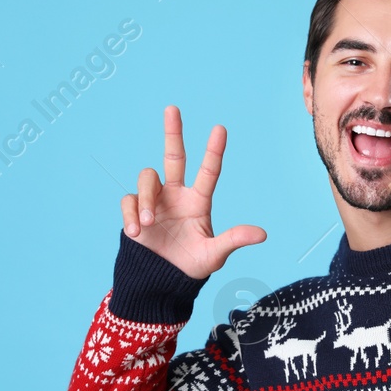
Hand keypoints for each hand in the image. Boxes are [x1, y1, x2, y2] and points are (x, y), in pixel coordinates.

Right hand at [121, 105, 266, 279]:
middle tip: (172, 108)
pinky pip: (128, 200)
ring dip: (145, 199)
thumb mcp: (214, 254)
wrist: (161, 281)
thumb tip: (263, 234)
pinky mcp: (135, 211)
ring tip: (147, 224)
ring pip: (147, 178)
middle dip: (173, 132)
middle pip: (174, 156)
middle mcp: (176, 194)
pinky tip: (137, 231)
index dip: (214, 151)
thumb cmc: (190, 266)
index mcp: (198, 201)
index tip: (220, 129)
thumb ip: (233, 240)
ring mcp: (155, 201)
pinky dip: (131, 213)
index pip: (208, 172)